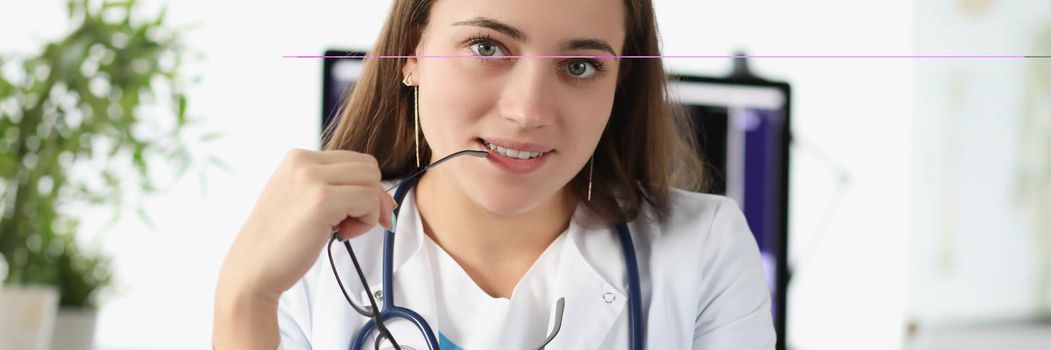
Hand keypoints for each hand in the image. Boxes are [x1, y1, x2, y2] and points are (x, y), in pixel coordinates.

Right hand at [218, 149, 396, 298]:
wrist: (252, 269)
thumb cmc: (279, 242)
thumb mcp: (303, 200)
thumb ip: (333, 188)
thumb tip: (383, 196)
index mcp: (298, 158)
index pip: (356, 160)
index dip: (368, 188)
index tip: (364, 213)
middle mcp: (303, 161)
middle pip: (368, 167)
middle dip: (373, 198)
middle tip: (356, 224)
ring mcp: (311, 178)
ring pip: (372, 182)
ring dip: (368, 211)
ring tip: (344, 230)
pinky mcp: (321, 200)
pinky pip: (368, 201)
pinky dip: (366, 222)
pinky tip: (342, 235)